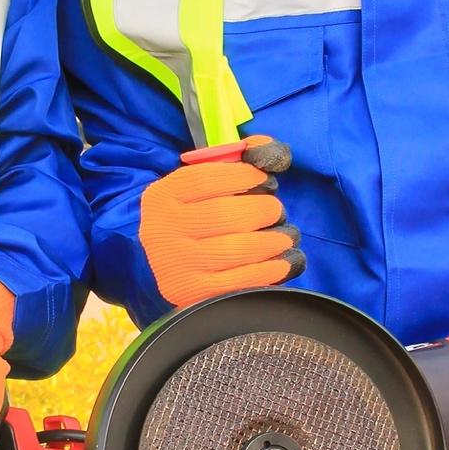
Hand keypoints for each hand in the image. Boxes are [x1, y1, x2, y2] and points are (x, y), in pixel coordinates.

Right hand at [138, 135, 305, 307]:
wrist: (167, 268)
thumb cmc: (195, 217)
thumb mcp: (204, 185)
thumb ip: (239, 160)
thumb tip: (273, 154)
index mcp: (162, 196)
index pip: (206, 179)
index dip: (243, 176)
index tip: (264, 179)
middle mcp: (162, 230)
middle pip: (225, 215)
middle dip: (263, 210)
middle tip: (275, 211)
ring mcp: (177, 266)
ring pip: (237, 249)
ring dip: (273, 240)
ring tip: (286, 236)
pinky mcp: (194, 295)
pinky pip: (241, 281)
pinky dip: (271, 270)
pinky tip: (285, 261)